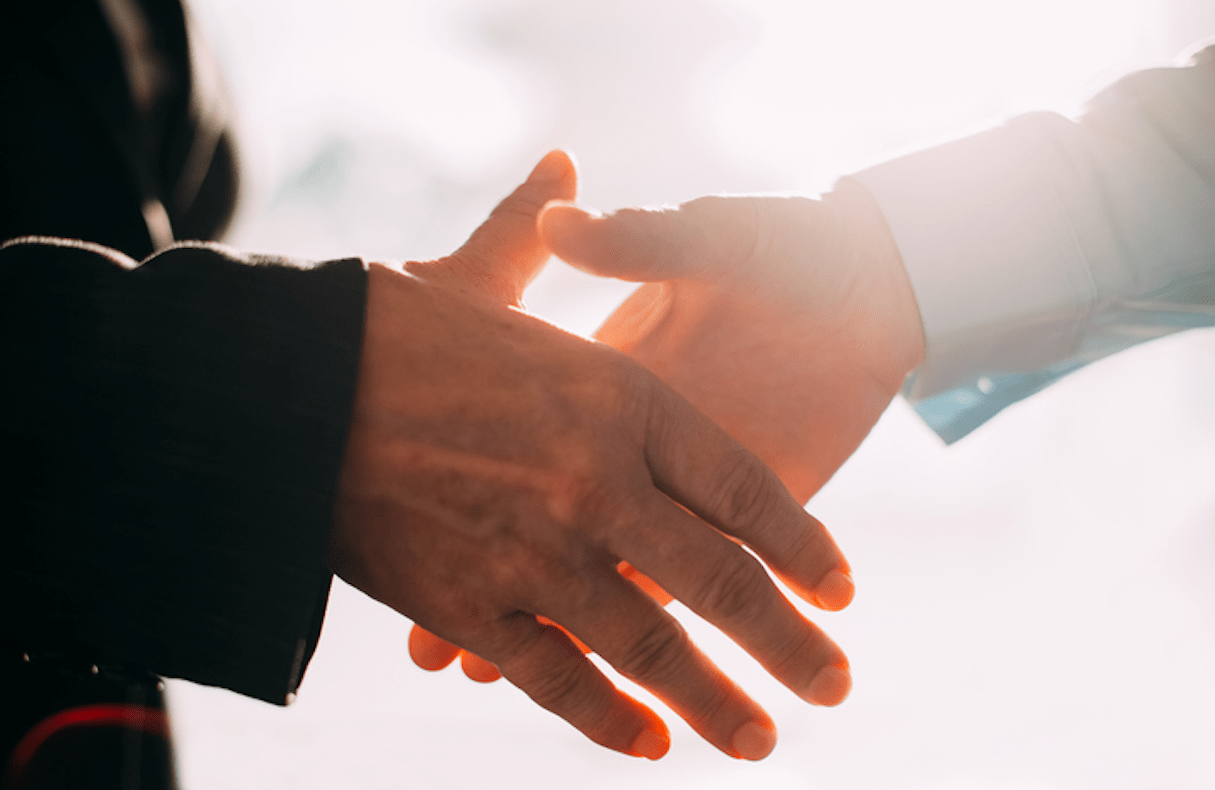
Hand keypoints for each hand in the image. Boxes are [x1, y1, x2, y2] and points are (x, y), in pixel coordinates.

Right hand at [329, 152, 853, 760]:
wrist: (280, 381)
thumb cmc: (386, 323)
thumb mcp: (481, 275)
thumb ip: (540, 231)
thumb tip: (563, 167)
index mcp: (619, 398)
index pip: (745, 487)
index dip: (802, 544)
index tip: (838, 590)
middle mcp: (596, 481)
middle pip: (721, 581)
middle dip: (789, 645)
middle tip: (835, 688)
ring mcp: (536, 551)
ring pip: (650, 650)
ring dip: (715, 705)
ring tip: (758, 741)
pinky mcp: (470, 605)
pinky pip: (556, 679)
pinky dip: (606, 720)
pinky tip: (648, 746)